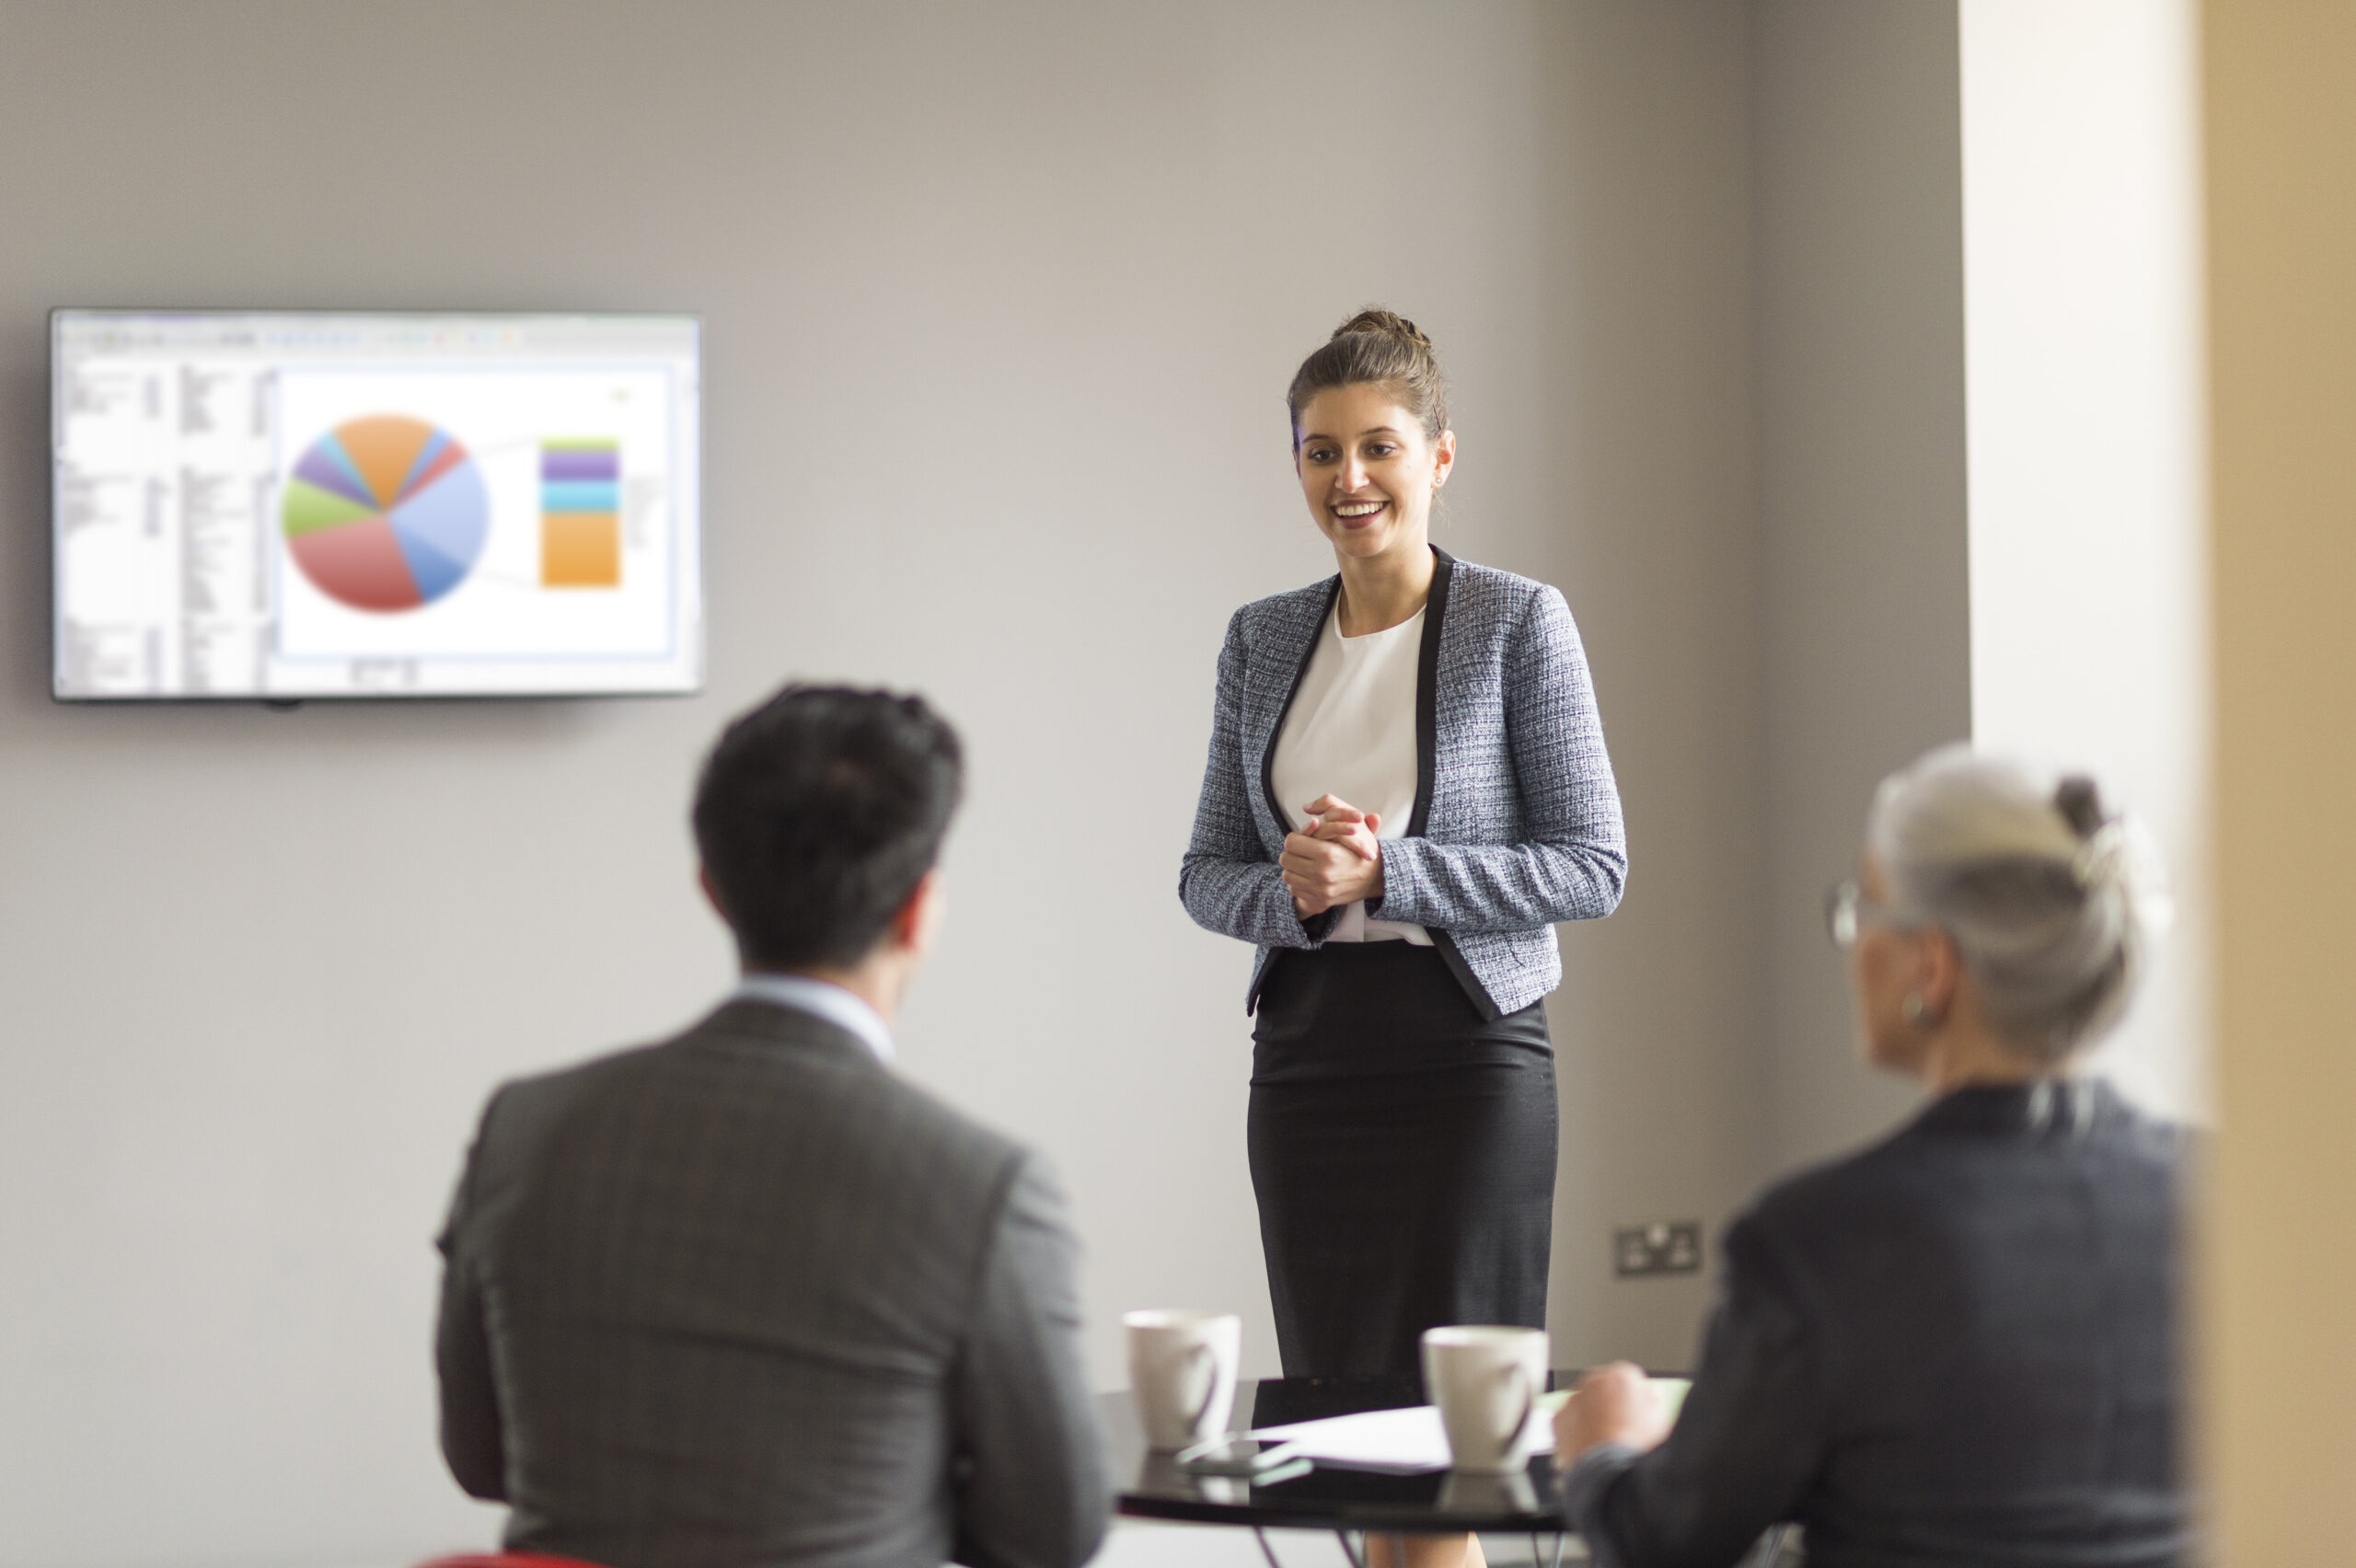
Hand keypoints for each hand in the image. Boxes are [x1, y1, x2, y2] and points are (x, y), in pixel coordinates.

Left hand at [1282, 795, 1382, 916]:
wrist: (1376, 878)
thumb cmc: (1362, 850)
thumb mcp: (1352, 827)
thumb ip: (1333, 812)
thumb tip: (1307, 807)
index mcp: (1328, 853)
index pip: (1291, 843)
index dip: (1294, 838)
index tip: (1300, 839)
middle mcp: (1323, 873)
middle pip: (1285, 859)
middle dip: (1291, 853)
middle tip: (1299, 850)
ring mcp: (1321, 889)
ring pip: (1287, 875)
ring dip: (1293, 868)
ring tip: (1302, 862)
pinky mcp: (1321, 901)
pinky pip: (1295, 890)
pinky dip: (1298, 883)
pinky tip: (1307, 876)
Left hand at [1552, 1362, 1672, 1463]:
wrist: (1609, 1473)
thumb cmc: (1634, 1448)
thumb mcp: (1659, 1423)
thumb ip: (1654, 1402)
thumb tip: (1652, 1395)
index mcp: (1621, 1377)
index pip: (1628, 1375)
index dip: (1633, 1393)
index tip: (1635, 1405)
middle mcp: (1594, 1382)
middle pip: (1603, 1386)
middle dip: (1610, 1400)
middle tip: (1619, 1424)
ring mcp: (1574, 1399)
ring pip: (1584, 1402)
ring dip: (1592, 1413)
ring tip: (1604, 1438)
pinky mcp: (1559, 1418)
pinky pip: (1569, 1419)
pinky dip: (1575, 1429)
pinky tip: (1589, 1444)